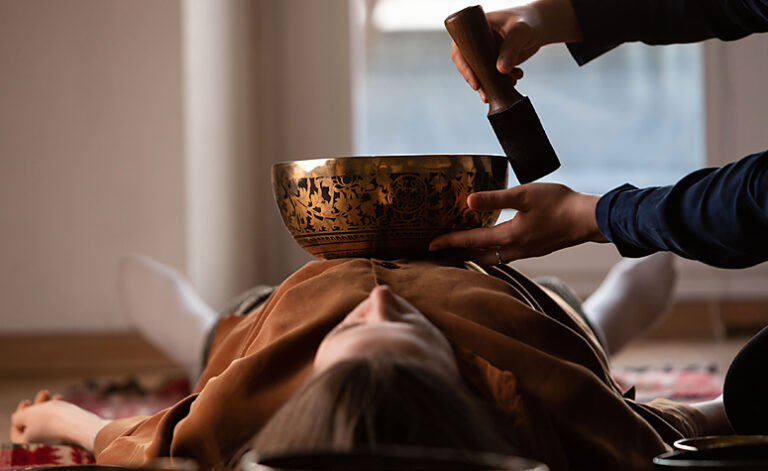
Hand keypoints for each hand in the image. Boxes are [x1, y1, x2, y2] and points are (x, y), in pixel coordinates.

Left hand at [11, 390, 107, 451]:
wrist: (82, 425)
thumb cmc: (53, 419)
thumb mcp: (27, 415)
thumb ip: (18, 417)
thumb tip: (19, 419)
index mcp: (28, 442)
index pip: (17, 432)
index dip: (19, 416)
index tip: (27, 401)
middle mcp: (41, 443)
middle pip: (33, 424)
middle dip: (37, 406)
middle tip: (44, 393)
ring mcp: (56, 439)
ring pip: (48, 420)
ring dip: (49, 406)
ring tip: (56, 395)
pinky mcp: (68, 434)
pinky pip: (60, 422)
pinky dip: (59, 411)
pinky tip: (64, 401)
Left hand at [429, 183, 606, 262]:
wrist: (589, 219)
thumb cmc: (559, 203)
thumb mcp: (524, 195)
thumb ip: (495, 198)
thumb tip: (468, 202)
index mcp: (509, 236)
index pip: (471, 241)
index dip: (450, 241)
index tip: (431, 244)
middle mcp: (515, 249)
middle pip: (478, 256)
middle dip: (458, 254)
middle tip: (440, 251)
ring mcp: (526, 251)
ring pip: (492, 258)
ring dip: (474, 255)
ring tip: (460, 250)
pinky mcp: (535, 249)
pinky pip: (505, 256)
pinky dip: (491, 253)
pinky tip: (492, 245)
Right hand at [451, 0, 582, 98]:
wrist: (542, 26)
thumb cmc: (529, 20)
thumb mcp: (520, 32)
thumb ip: (511, 49)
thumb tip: (501, 70)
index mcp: (475, 29)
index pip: (461, 50)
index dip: (464, 67)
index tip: (475, 82)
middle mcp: (478, 42)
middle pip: (469, 65)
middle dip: (478, 80)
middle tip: (487, 93)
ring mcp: (487, 53)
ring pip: (482, 73)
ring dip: (492, 84)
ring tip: (508, 84)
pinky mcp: (496, 61)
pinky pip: (494, 76)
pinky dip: (503, 82)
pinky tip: (515, 79)